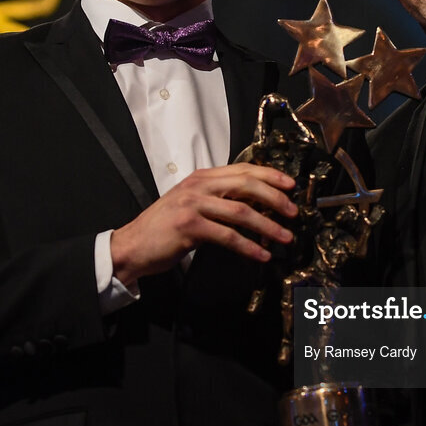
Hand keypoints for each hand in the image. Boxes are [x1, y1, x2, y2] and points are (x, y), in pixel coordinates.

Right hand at [110, 163, 296, 284]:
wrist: (132, 246)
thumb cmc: (164, 228)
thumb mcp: (192, 204)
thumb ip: (218, 199)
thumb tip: (255, 204)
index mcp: (201, 177)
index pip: (242, 169)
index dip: (269, 175)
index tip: (290, 185)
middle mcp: (198, 186)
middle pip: (246, 185)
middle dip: (274, 198)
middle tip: (292, 212)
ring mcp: (192, 205)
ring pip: (240, 211)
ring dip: (267, 226)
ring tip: (284, 237)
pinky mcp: (189, 227)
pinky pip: (227, 236)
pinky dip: (248, 246)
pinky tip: (261, 255)